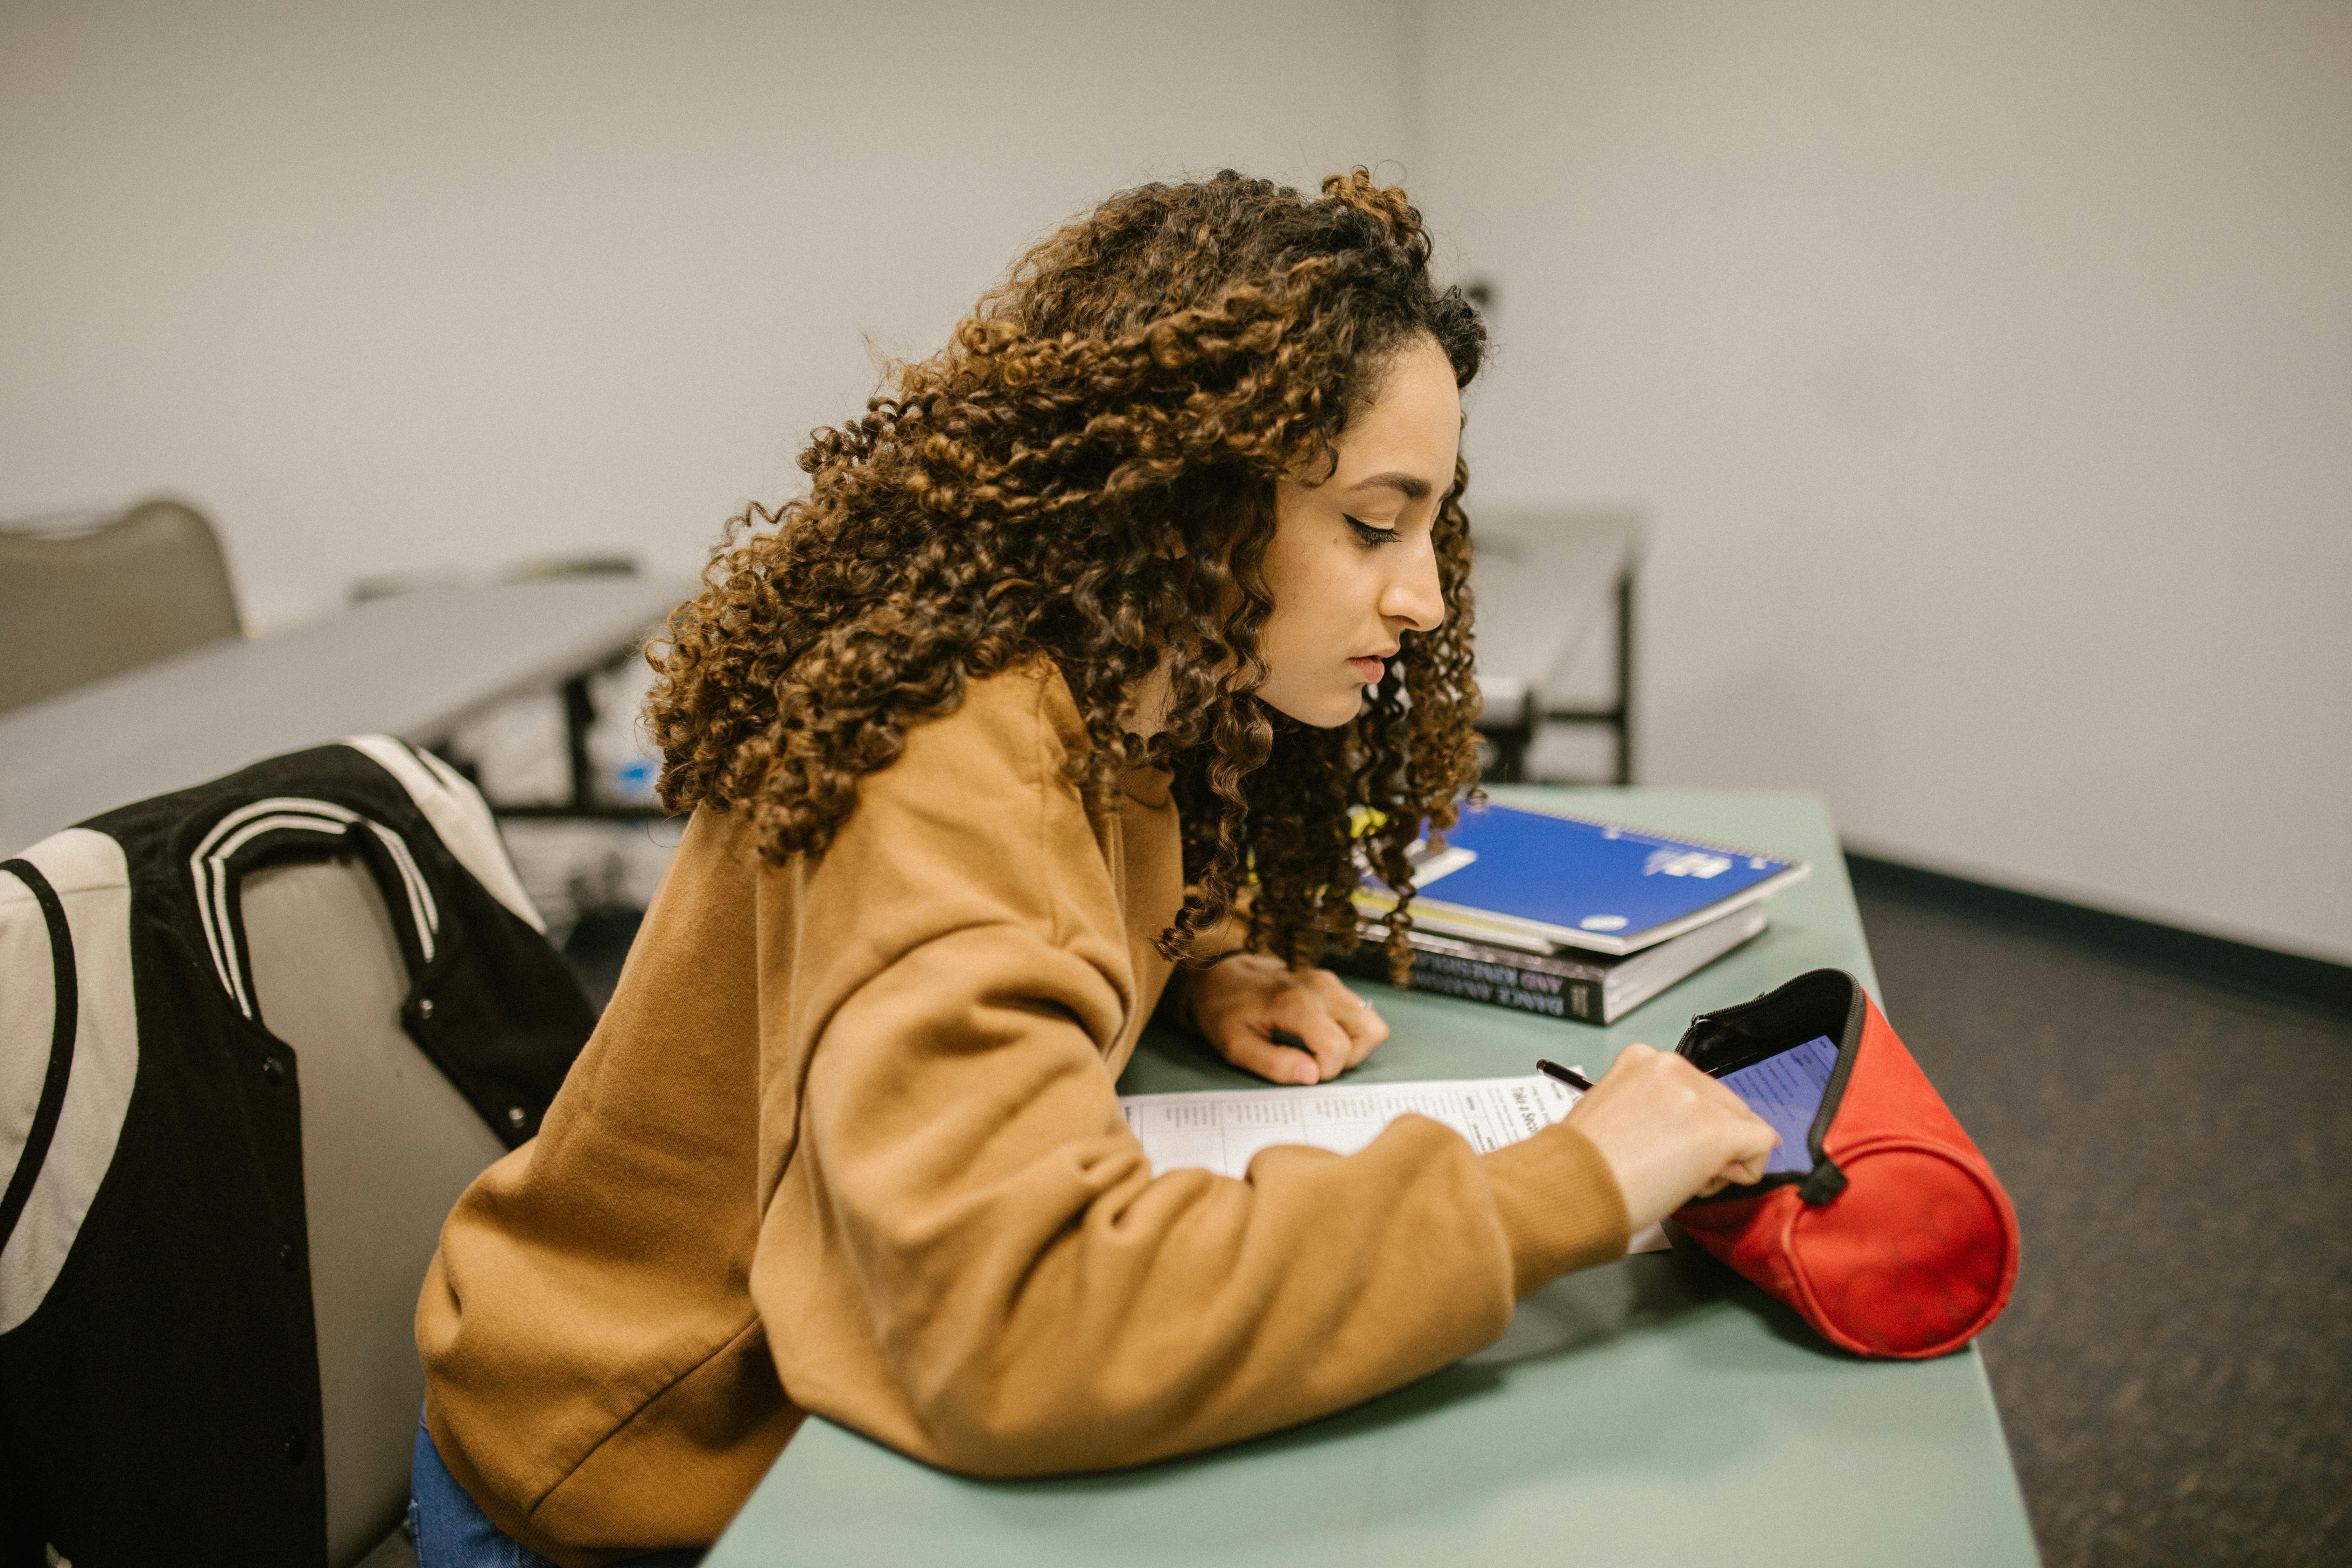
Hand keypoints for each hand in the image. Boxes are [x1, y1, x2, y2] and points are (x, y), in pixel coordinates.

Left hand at [1180, 953, 1387, 1084]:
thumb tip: (1311, 1077)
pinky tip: (1318, 1035)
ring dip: (1352, 1045)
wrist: (1219, 974)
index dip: (1325, 1070)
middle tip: (1315, 1063)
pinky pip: (1359, 1013)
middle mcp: (1321, 988)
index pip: (1338, 1047)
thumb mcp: (1235, 1046)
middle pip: (1371, 1032)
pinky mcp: (1331, 983)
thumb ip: (1273, 1064)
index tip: (1301, 1071)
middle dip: (1349, 1058)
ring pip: (1371, 1022)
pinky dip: (1348, 1031)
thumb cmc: (1223, 1010)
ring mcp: (1329, 982)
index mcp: (1295, 1002)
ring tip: (1318, 1050)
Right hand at [1562, 1043, 1780, 1234]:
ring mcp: (1695, 1097)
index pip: (1696, 1089)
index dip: (1688, 1125)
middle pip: (1724, 1104)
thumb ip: (1651, 1108)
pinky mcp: (1716, 1130)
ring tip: (1675, 1175)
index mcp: (1641, 1060)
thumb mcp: (1612, 1112)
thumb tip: (1683, 1130)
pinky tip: (1702, 1182)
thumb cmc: (1580, 1165)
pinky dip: (1744, 1170)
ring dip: (1723, 1157)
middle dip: (1710, 1141)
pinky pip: (1761, 1145)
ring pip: (1745, 1125)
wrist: (1571, 1190)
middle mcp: (1671, 1068)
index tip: (1664, 1147)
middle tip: (1668, 1168)